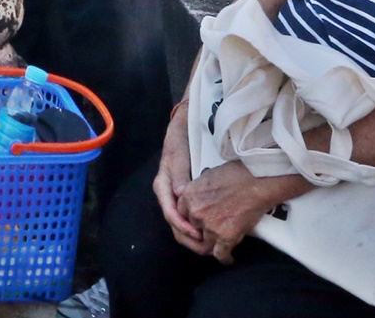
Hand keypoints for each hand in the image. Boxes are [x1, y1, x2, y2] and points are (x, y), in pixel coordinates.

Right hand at [153, 104, 208, 252]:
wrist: (186, 126)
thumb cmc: (181, 139)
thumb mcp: (178, 154)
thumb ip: (180, 173)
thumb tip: (180, 194)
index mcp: (163, 185)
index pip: (169, 211)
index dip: (182, 225)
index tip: (196, 233)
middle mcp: (168, 193)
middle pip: (175, 221)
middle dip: (188, 236)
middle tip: (206, 247)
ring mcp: (177, 195)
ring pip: (182, 220)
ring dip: (194, 233)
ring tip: (210, 243)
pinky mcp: (188, 195)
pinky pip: (190, 214)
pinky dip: (198, 223)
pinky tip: (211, 228)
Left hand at [175, 163, 278, 264]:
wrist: (257, 181)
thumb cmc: (238, 174)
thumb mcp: (208, 175)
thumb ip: (199, 190)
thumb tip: (203, 198)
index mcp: (188, 195)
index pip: (182, 213)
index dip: (191, 218)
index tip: (197, 222)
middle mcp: (195, 212)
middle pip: (193, 229)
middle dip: (201, 232)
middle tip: (208, 235)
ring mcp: (210, 226)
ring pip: (204, 245)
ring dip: (210, 247)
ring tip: (217, 248)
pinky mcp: (226, 237)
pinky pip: (220, 254)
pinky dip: (225, 258)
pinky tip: (229, 258)